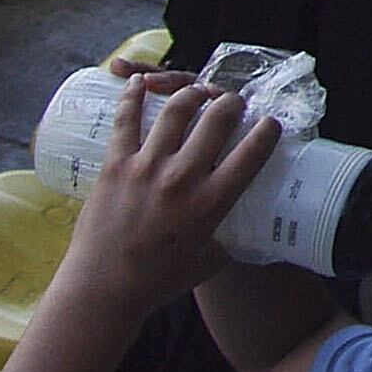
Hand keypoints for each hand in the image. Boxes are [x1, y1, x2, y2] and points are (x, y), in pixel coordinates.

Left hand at [54, 75, 277, 318]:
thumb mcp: (208, 261)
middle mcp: (183, 178)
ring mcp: (147, 167)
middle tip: (231, 104)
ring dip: (193, 94)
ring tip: (198, 94)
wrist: (101, 290)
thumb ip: (228, 239)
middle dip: (231, 103)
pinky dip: (134, 96)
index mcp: (211, 203)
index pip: (252, 151)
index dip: (267, 129)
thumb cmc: (157, 282)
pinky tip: (141, 81)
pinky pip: (127, 119)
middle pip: (217, 118)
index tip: (269, 123)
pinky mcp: (115, 165)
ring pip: (177, 110)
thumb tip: (244, 229)